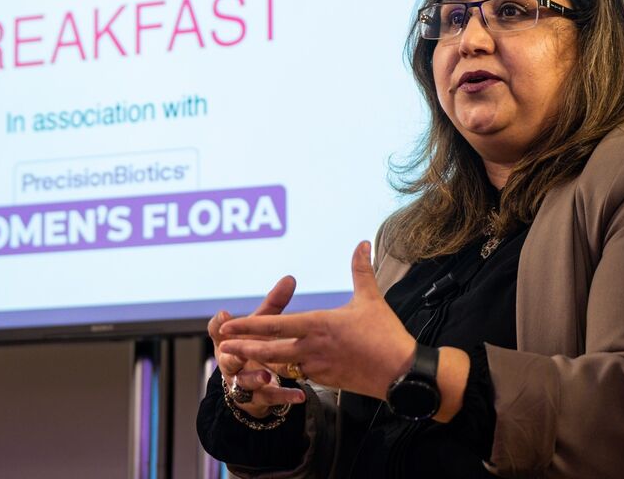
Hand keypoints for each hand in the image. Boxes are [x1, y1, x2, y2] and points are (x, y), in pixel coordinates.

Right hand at [207, 275, 306, 417]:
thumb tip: (290, 278)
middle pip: (227, 359)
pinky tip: (299, 395)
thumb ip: (274, 305)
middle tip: (239, 352)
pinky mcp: (255, 399)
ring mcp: (241, 382)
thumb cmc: (255, 346)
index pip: (216, 329)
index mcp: (227, 341)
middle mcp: (230, 362)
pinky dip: (284, 397)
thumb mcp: (261, 326)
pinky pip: (268, 399)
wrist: (251, 382)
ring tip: (266, 376)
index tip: (224, 315)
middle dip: (233, 356)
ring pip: (244, 382)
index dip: (218, 323)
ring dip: (254, 379)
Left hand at [218, 243, 434, 399]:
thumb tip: (362, 242)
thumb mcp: (371, 299)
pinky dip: (283, 373)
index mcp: (319, 325)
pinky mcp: (326, 381)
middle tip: (221, 347)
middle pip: (269, 349)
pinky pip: (299, 376)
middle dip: (244, 348)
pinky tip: (274, 369)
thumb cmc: (386, 334)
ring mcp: (318, 367)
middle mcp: (313, 347)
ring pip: (280, 365)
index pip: (276, 325)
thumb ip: (361, 270)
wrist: (402, 374)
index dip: (249, 325)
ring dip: (259, 362)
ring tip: (239, 359)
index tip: (228, 326)